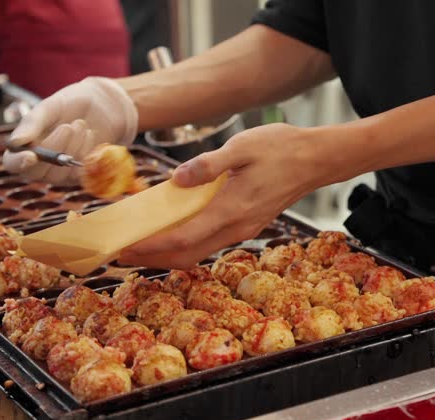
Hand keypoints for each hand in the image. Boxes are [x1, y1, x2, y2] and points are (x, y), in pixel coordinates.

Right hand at [1, 77, 137, 184]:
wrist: (103, 104)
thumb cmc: (70, 103)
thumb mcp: (50, 107)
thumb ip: (32, 123)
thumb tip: (14, 143)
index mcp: (24, 146)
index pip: (12, 163)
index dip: (18, 163)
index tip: (31, 155)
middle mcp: (39, 164)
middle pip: (37, 172)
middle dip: (55, 149)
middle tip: (68, 127)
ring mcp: (60, 172)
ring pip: (61, 172)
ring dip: (73, 147)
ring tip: (81, 125)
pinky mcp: (80, 175)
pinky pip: (80, 173)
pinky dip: (87, 151)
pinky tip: (90, 134)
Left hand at [118, 123, 330, 268]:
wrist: (314, 160)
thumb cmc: (279, 149)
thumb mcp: (242, 146)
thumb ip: (208, 165)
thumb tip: (176, 179)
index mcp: (232, 209)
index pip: (183, 238)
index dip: (151, 246)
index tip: (125, 246)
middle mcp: (236, 228)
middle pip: (186, 255)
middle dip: (151, 258)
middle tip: (120, 252)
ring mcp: (241, 230)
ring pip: (197, 253)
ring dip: (165, 254)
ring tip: (137, 246)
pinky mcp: (244, 227)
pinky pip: (207, 244)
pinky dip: (182, 245)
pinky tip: (168, 232)